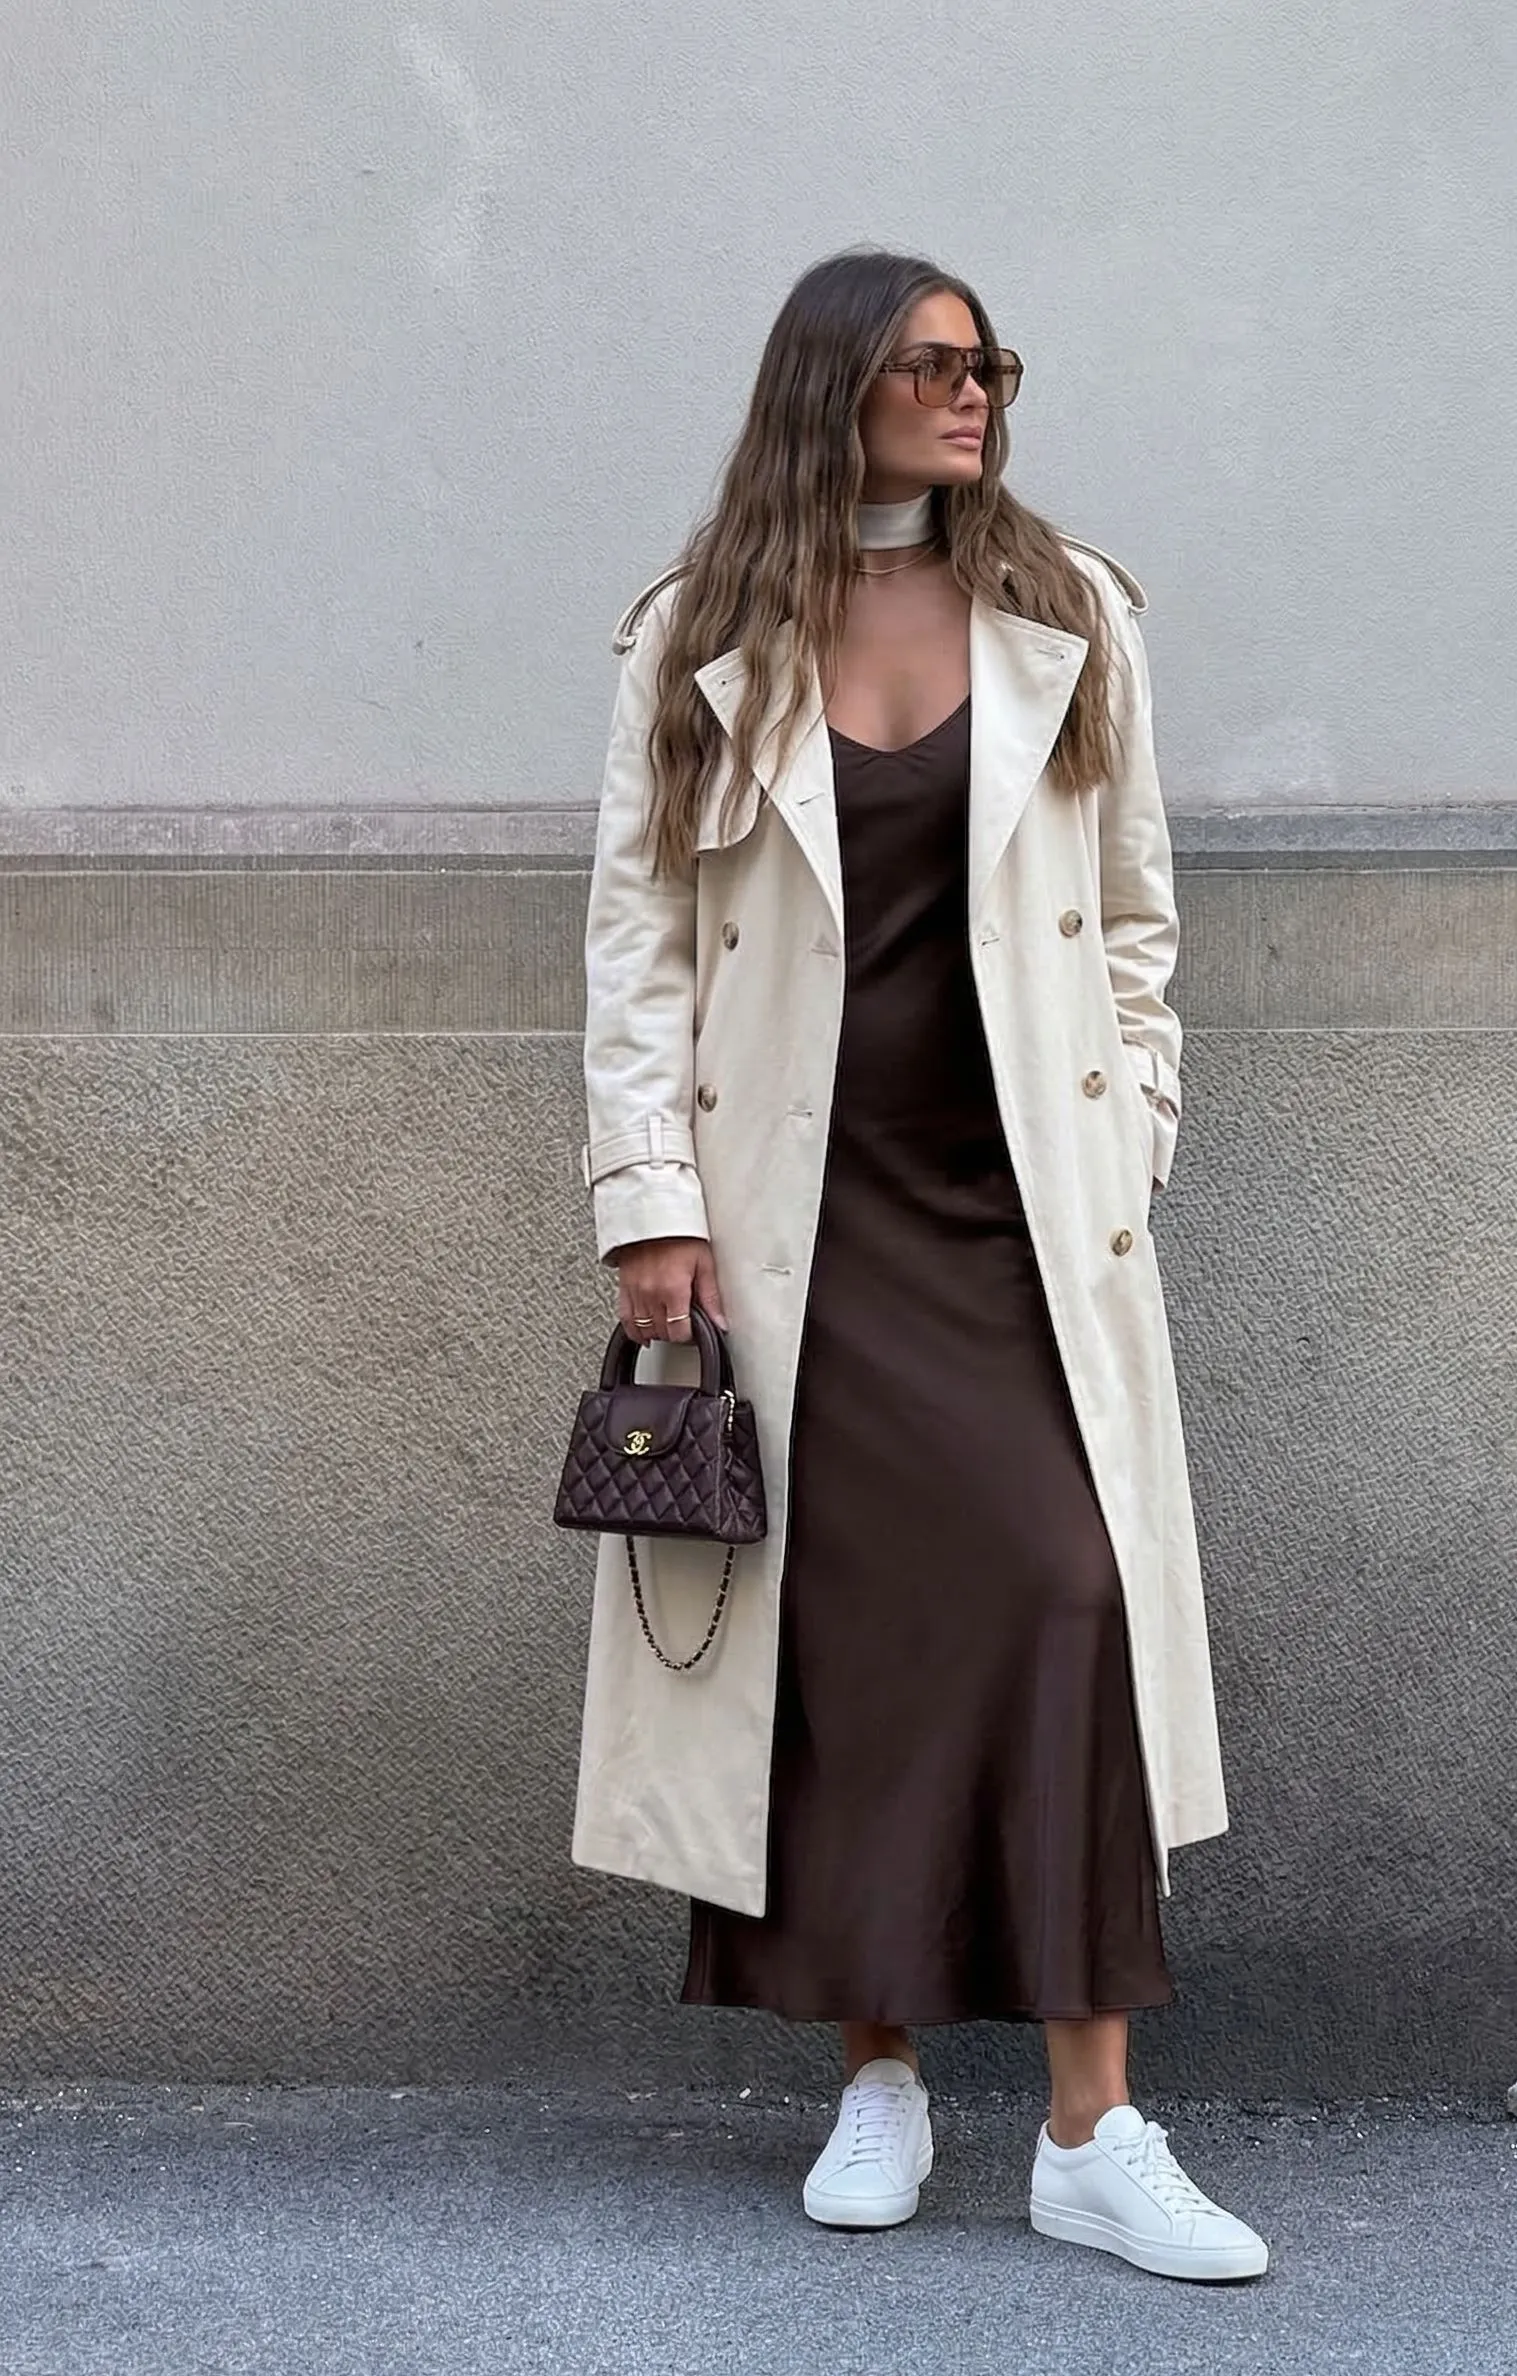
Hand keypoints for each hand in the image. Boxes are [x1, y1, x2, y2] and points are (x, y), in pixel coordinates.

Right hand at [612, 1238, 726, 1344]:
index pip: (679, 1331)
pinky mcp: (624, 1288)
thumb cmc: (680, 1235)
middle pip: (662, 1332)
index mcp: (673, 1289)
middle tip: (684, 1326)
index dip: (688, 1336)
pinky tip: (643, 1333)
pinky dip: (634, 1331)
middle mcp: (651, 1293)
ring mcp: (635, 1292)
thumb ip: (711, 1297)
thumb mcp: (704, 1263)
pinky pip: (625, 1319)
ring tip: (667, 1327)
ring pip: (643, 1328)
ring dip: (657, 1332)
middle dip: (674, 1333)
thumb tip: (720, 1322)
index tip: (694, 1331)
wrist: (654, 1215)